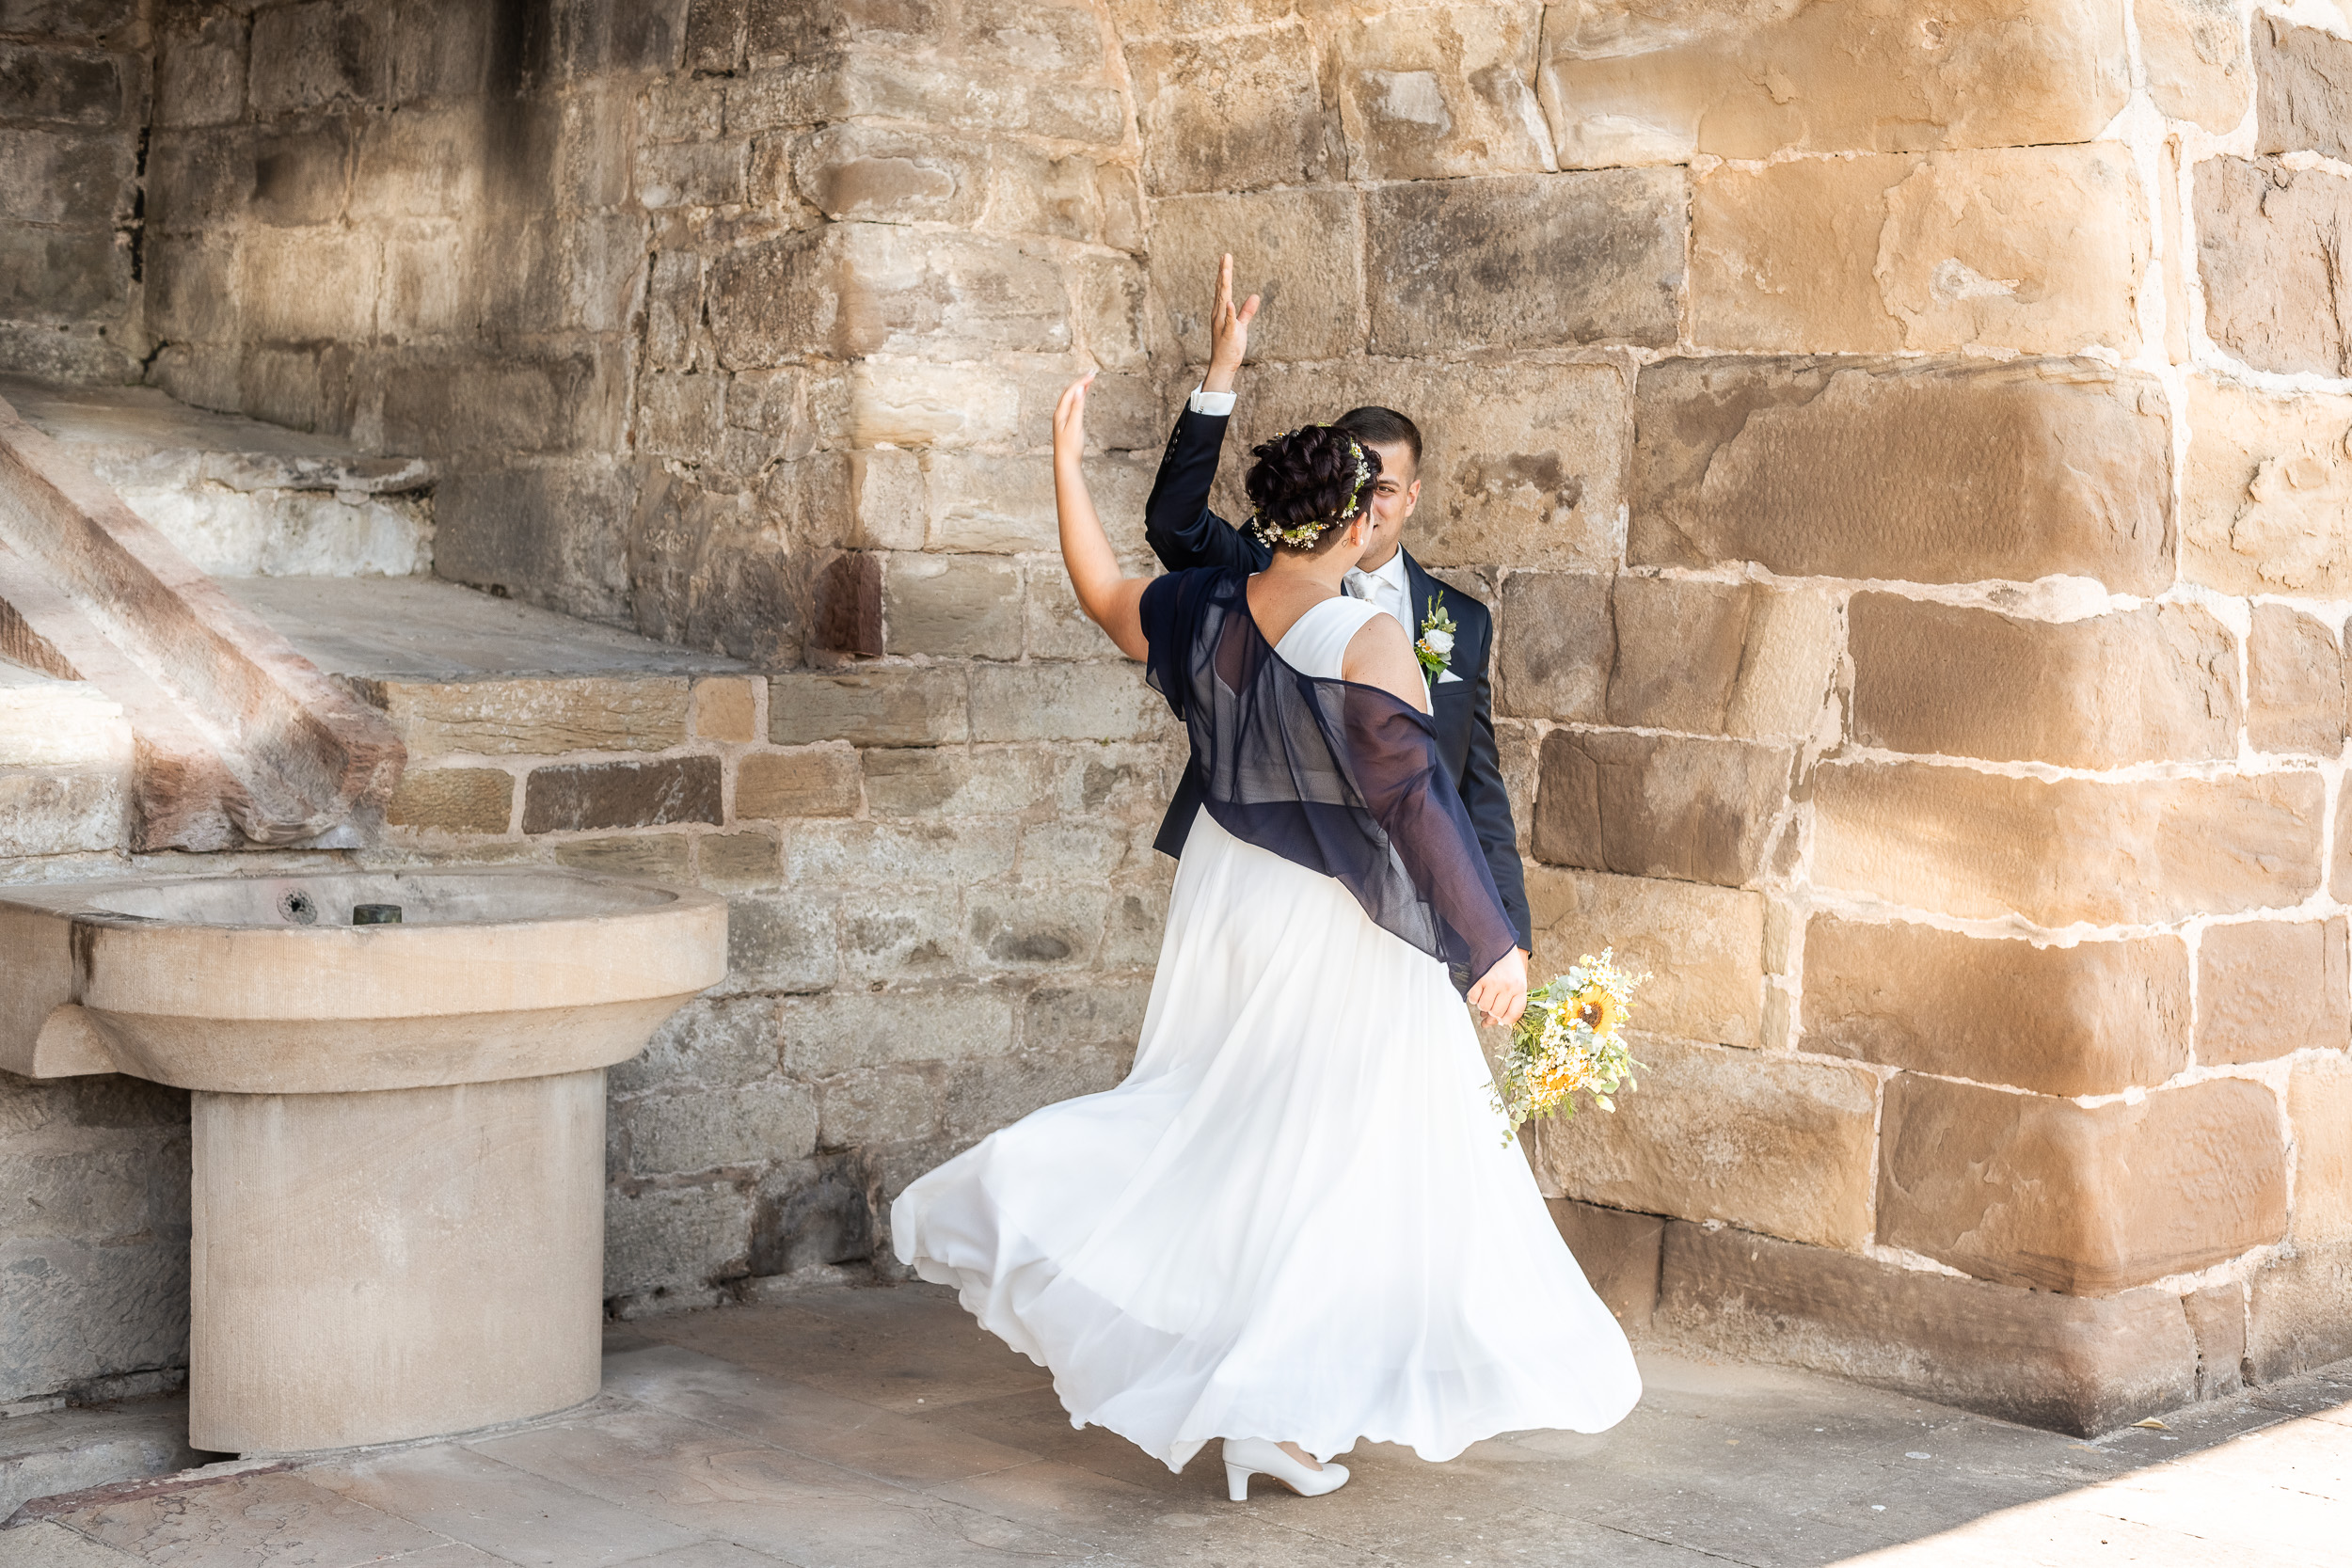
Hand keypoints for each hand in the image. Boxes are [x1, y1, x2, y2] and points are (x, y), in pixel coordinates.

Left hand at [1053, 371, 1093, 461]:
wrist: (1066, 462)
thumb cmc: (1070, 447)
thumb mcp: (1075, 426)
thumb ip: (1077, 407)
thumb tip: (1079, 390)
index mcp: (1061, 412)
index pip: (1071, 391)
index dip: (1082, 381)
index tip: (1093, 374)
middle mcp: (1059, 413)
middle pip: (1069, 391)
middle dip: (1080, 381)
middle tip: (1092, 374)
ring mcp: (1062, 418)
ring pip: (1069, 397)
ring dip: (1078, 387)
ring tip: (1088, 380)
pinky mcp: (1066, 423)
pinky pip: (1071, 404)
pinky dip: (1077, 396)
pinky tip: (1082, 396)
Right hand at [1202, 253, 1258, 394]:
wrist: (1223, 365)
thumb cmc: (1230, 345)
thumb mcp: (1241, 325)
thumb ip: (1246, 311)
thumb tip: (1255, 295)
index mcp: (1221, 311)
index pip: (1222, 288)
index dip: (1224, 273)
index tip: (1225, 257)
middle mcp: (1219, 315)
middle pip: (1221, 290)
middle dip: (1223, 273)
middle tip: (1225, 256)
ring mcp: (1222, 324)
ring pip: (1223, 301)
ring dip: (1224, 286)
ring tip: (1226, 271)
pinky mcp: (1229, 334)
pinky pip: (1229, 321)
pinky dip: (1229, 312)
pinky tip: (1229, 302)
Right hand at [1468, 948, 1527, 1030]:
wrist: (1496, 943)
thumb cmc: (1508, 964)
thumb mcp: (1517, 980)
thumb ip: (1512, 1000)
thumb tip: (1498, 1022)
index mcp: (1520, 988)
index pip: (1514, 1014)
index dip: (1506, 1020)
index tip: (1501, 1018)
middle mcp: (1508, 986)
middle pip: (1497, 1013)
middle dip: (1493, 1010)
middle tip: (1493, 1001)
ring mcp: (1493, 983)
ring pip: (1484, 1007)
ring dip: (1482, 1003)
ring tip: (1486, 993)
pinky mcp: (1479, 979)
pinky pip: (1473, 998)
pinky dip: (1473, 997)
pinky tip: (1478, 989)